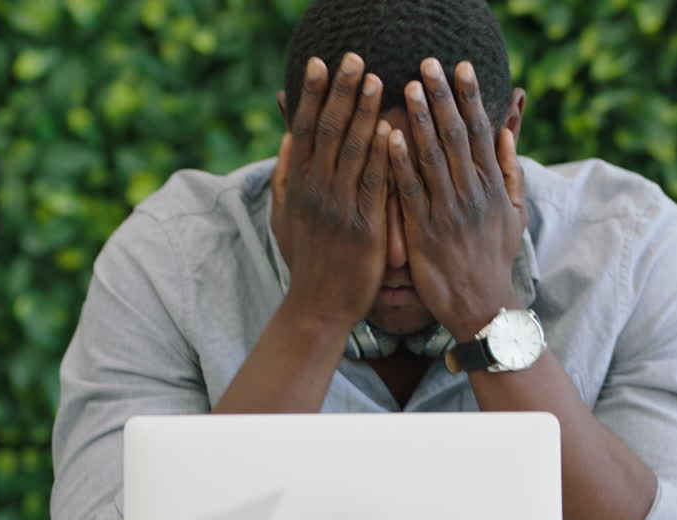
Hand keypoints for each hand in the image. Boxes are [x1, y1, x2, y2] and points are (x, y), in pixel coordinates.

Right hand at [271, 53, 392, 329]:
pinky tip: (390, 129)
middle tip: (353, 56)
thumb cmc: (308, 260)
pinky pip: (374, 183)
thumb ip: (286, 175)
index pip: (304, 128)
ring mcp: (340, 208)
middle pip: (327, 130)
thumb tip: (288, 137)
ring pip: (351, 151)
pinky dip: (381, 155)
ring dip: (363, 112)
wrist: (319, 305)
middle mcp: (316, 191)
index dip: (311, 94)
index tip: (319, 62)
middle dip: (340, 91)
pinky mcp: (365, 227)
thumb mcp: (286, 216)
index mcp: (299, 184)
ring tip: (376, 79)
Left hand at [387, 58, 527, 341]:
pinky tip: (388, 137)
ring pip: (433, 157)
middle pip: (457, 136)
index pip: (482, 132)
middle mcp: (473, 194)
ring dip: (419, 120)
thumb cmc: (494, 259)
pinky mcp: (424, 232)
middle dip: (442, 97)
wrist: (482, 307)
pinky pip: (410, 191)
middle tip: (427, 64)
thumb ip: (510, 173)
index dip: (470, 97)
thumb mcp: (514, 216)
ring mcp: (448, 212)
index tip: (460, 67)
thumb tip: (506, 135)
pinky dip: (400, 163)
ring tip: (406, 88)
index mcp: (493, 187)